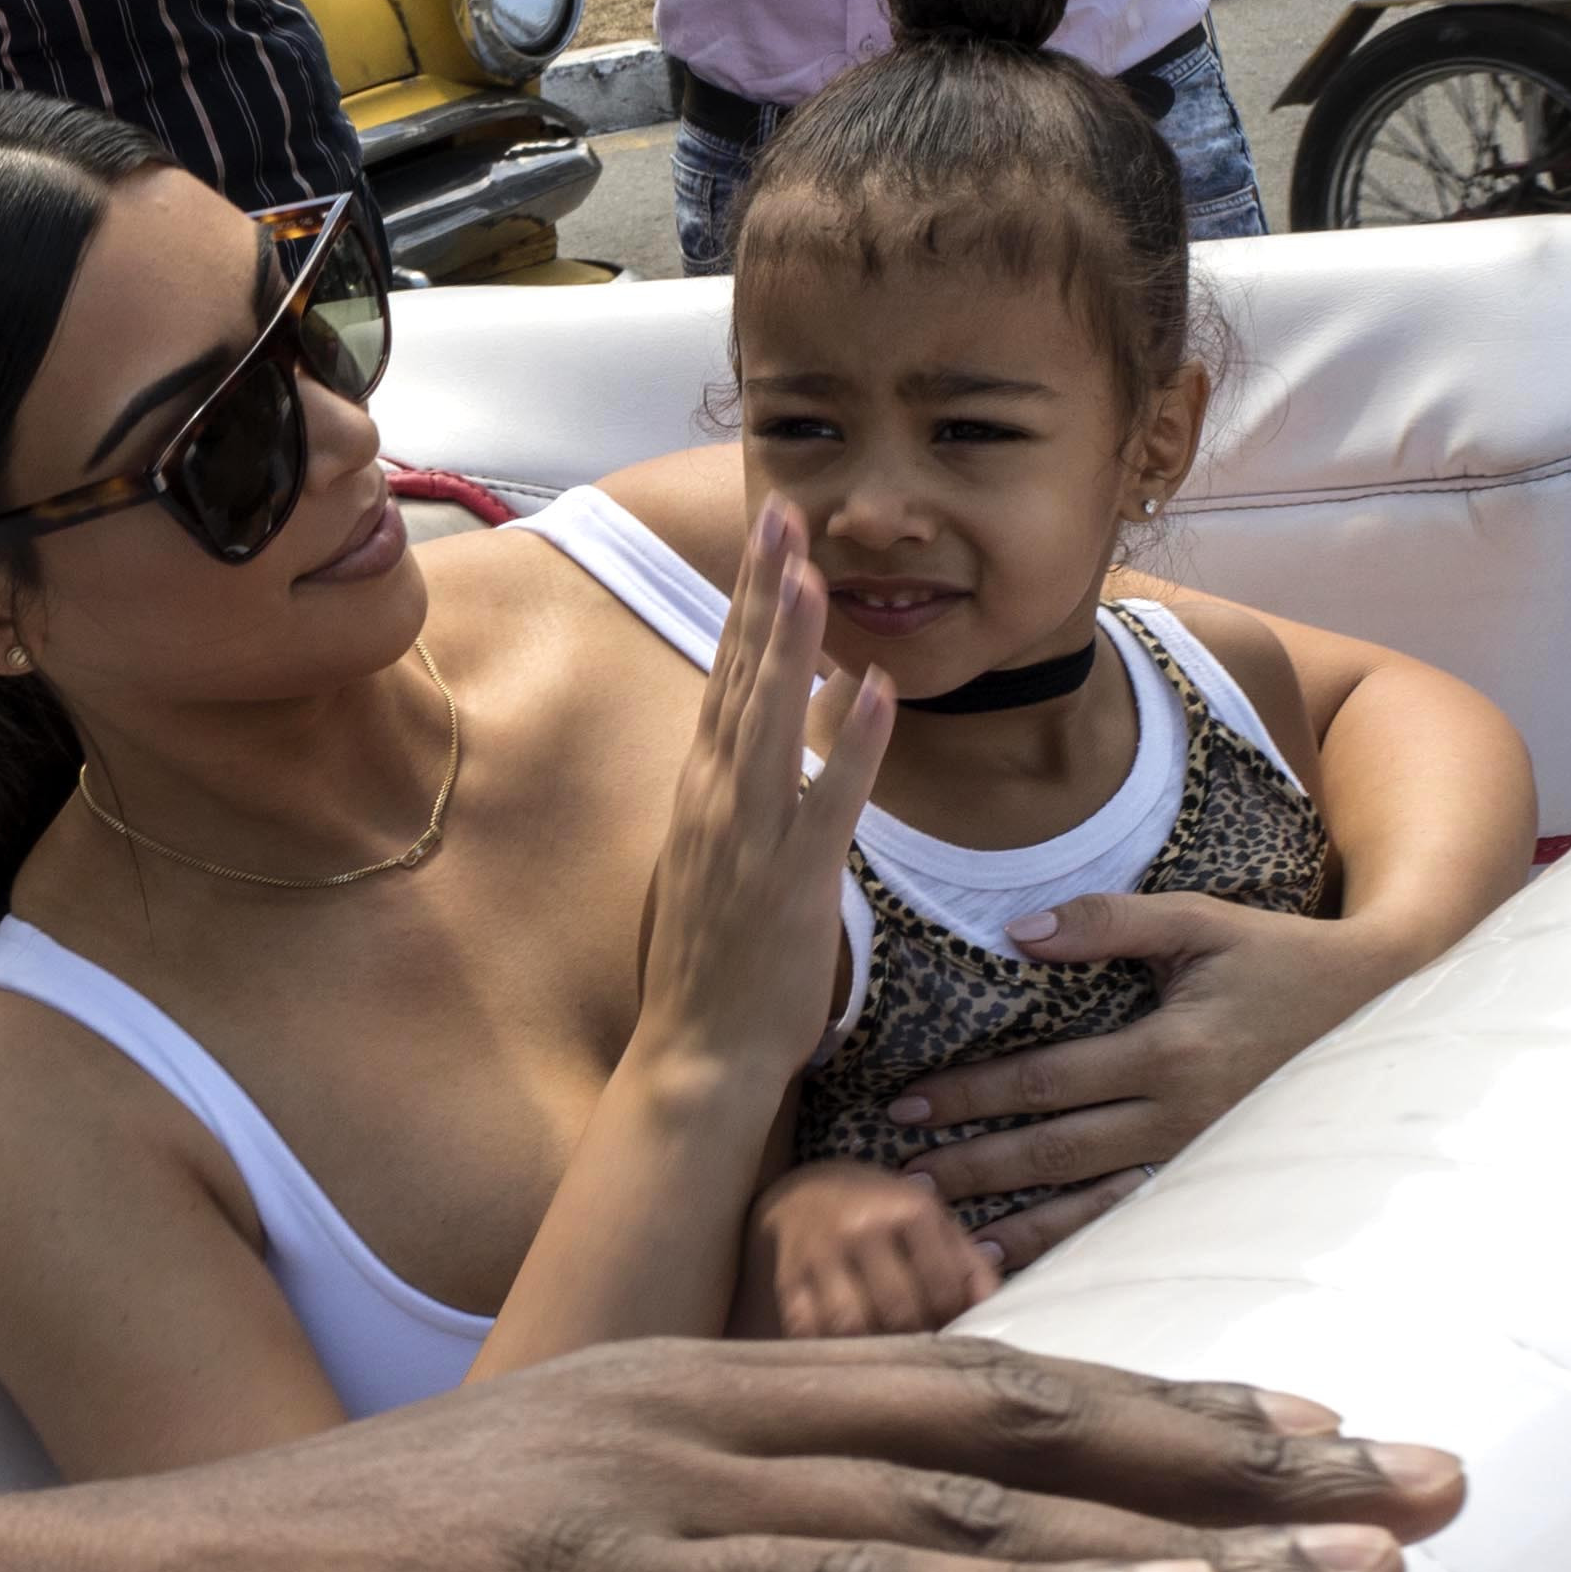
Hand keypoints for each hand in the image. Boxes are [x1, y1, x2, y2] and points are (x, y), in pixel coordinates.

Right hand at [48, 1336, 1454, 1571]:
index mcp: (676, 1398)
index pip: (967, 1391)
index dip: (1159, 1411)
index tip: (1322, 1436)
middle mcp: (693, 1409)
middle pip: (1023, 1414)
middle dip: (1247, 1447)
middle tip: (1440, 1475)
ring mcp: (652, 1489)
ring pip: (983, 1494)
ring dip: (1203, 1528)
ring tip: (1382, 1548)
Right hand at [629, 498, 885, 1080]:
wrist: (697, 1057)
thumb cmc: (712, 969)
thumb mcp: (713, 864)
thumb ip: (733, 802)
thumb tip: (755, 751)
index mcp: (701, 792)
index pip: (725, 677)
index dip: (747, 604)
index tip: (769, 541)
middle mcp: (716, 799)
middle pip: (740, 674)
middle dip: (764, 591)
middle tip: (782, 514)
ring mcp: (751, 836)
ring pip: (772, 719)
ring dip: (795, 642)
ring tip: (817, 571)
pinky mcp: (794, 879)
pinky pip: (829, 796)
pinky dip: (849, 739)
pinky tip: (873, 687)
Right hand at [745, 1161, 996, 1338]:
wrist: (805, 1192)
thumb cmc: (883, 1213)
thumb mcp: (932, 1222)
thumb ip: (967, 1264)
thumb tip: (992, 1310)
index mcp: (909, 1210)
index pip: (943, 1288)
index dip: (953, 1319)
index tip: (950, 1328)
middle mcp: (862, 1227)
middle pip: (899, 1310)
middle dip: (916, 1338)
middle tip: (922, 1348)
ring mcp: (819, 1253)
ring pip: (852, 1325)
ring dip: (873, 1349)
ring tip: (888, 1353)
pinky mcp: (788, 1277)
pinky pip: (808, 1329)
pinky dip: (830, 1348)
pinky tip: (847, 1350)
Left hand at [884, 890, 1405, 1252]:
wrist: (1379, 1007)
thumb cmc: (1278, 958)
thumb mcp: (1201, 923)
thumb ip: (1109, 922)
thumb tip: (1017, 932)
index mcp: (1169, 1052)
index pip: (1046, 1080)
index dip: (973, 1095)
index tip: (907, 1105)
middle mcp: (1182, 1118)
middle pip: (1054, 1152)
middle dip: (973, 1166)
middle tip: (902, 1179)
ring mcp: (1201, 1161)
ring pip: (1092, 1207)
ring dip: (1017, 1227)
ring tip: (947, 1239)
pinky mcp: (1216, 1184)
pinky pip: (1137, 1224)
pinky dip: (1081, 1249)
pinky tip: (1030, 1266)